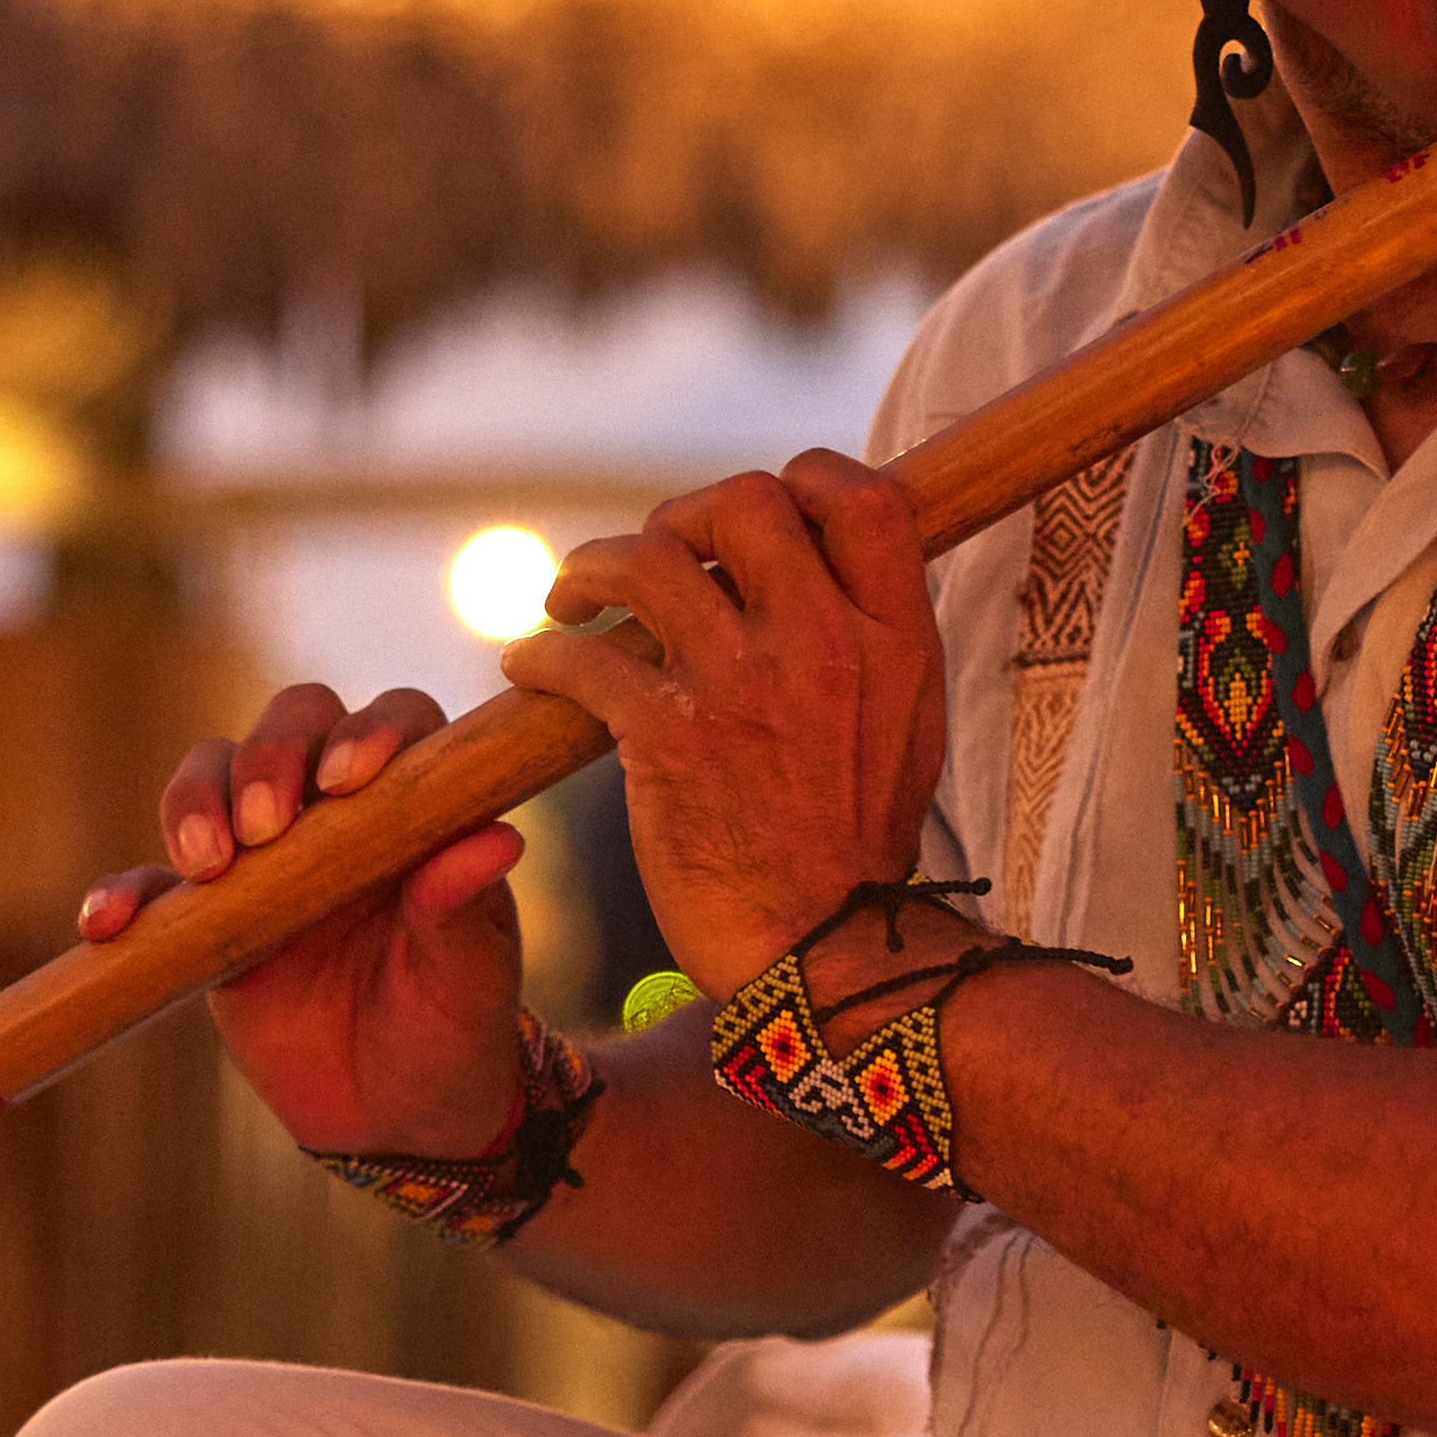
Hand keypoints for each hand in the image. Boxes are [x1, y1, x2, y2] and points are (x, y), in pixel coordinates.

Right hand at [77, 682, 531, 1159]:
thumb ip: (466, 911)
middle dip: (268, 756)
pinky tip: (110, 923)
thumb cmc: (453, 1031)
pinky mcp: (205, 913)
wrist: (395, 1116)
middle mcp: (336, 810)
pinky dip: (124, 893)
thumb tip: (498, 841)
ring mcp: (264, 855)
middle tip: (266, 828)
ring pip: (210, 777)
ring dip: (195, 802)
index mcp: (414, 808)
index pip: (396, 724)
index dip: (370, 731)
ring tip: (207, 868)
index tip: (348, 780)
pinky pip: (151, 885)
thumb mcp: (470, 982)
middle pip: (291, 725)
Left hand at [510, 450, 944, 995]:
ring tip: (569, 597)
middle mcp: (824, 643)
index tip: (750, 520)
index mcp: (895, 635)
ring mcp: (746, 686)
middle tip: (654, 560)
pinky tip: (529, 667)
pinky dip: (541, 653)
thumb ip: (871, 636)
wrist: (823, 954)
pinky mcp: (670, 740)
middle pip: (744, 503)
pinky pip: (583, 657)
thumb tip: (814, 566)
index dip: (803, 481)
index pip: (862, 497)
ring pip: (646, 561)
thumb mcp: (907, 722)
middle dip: (684, 518)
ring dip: (590, 569)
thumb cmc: (855, 844)